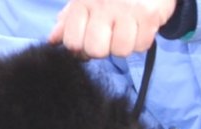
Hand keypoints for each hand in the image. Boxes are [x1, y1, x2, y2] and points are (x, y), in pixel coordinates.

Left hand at [48, 0, 175, 58]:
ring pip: (120, 51)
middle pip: (96, 50)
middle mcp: (102, 4)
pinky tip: (139, 28)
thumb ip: (69, 21)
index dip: (81, 50)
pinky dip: (141, 42)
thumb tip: (53, 40)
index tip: (88, 42)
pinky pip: (141, 45)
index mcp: (83, 1)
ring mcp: (126, 9)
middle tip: (109, 39)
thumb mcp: (86, 1)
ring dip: (124, 47)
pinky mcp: (147, 14)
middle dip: (103, 50)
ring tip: (126, 32)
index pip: (73, 42)